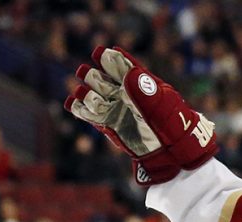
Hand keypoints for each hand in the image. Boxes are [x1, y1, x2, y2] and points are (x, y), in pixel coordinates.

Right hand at [65, 46, 217, 184]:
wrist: (170, 148)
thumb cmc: (169, 122)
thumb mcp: (161, 105)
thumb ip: (145, 90)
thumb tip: (129, 74)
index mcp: (136, 81)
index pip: (120, 65)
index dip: (110, 59)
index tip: (100, 53)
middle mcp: (122, 92)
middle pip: (101, 79)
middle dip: (93, 76)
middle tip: (84, 73)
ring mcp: (114, 107)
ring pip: (93, 96)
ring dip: (85, 93)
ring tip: (81, 92)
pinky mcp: (107, 123)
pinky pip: (90, 114)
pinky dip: (80, 109)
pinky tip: (72, 103)